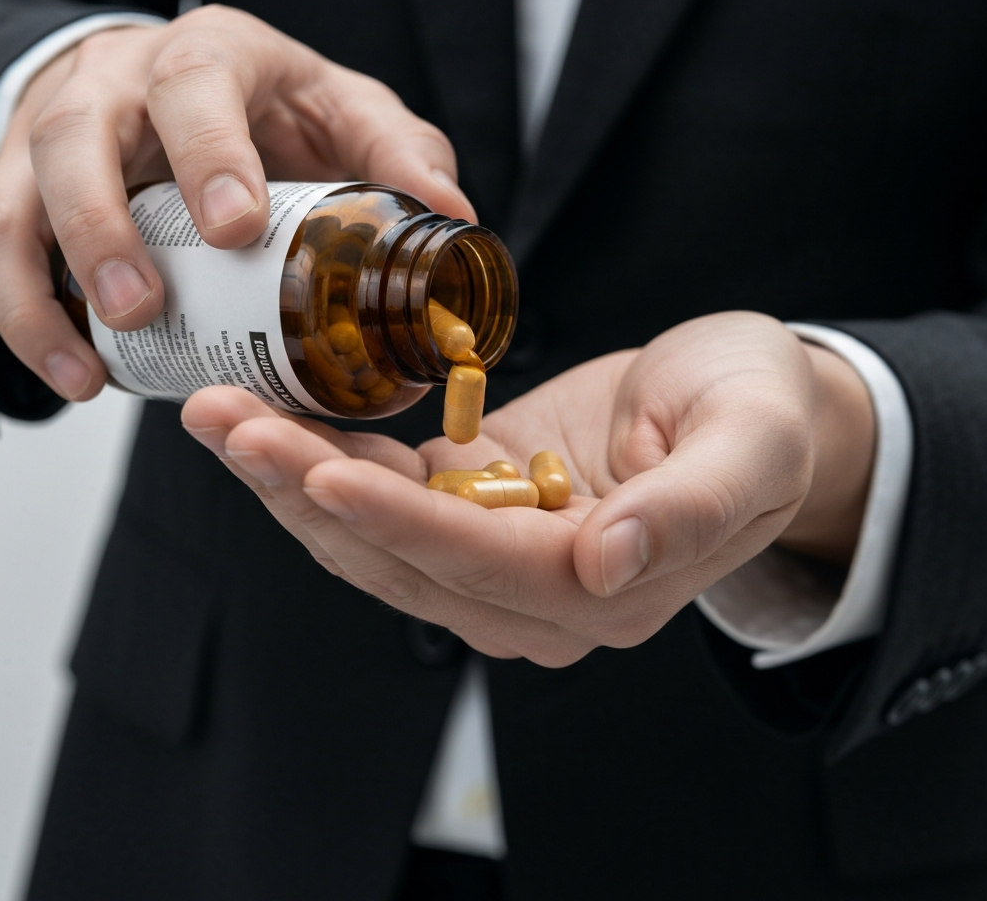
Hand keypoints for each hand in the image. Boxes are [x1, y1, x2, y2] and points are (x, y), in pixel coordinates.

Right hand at [0, 5, 474, 401]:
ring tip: (86, 371)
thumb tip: (456, 216)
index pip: (195, 86)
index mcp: (210, 58)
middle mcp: (118, 85)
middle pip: (76, 138)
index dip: (208, 155)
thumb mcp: (348, 110)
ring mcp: (57, 131)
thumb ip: (400, 152)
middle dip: (101, 228)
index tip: (236, 229)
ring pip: (13, 198)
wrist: (188, 85)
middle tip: (143, 308)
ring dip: (37, 289)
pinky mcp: (26, 183)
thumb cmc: (276, 105)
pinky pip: (1, 244)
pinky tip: (71, 372)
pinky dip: (22, 312)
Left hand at [182, 311, 874, 665]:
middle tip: (227, 424)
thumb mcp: (752, 444)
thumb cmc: (762, 411)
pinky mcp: (482, 501)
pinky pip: (392, 495)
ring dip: (297, 478)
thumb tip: (609, 567)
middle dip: (309, 496)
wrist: (747, 396)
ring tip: (224, 415)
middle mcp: (544, 590)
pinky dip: (330, 459)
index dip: (402, 525)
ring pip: (380, 537)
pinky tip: (277, 414)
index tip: (318, 469)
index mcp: (612, 588)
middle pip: (407, 561)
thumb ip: (691, 510)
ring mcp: (505, 549)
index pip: (488, 567)